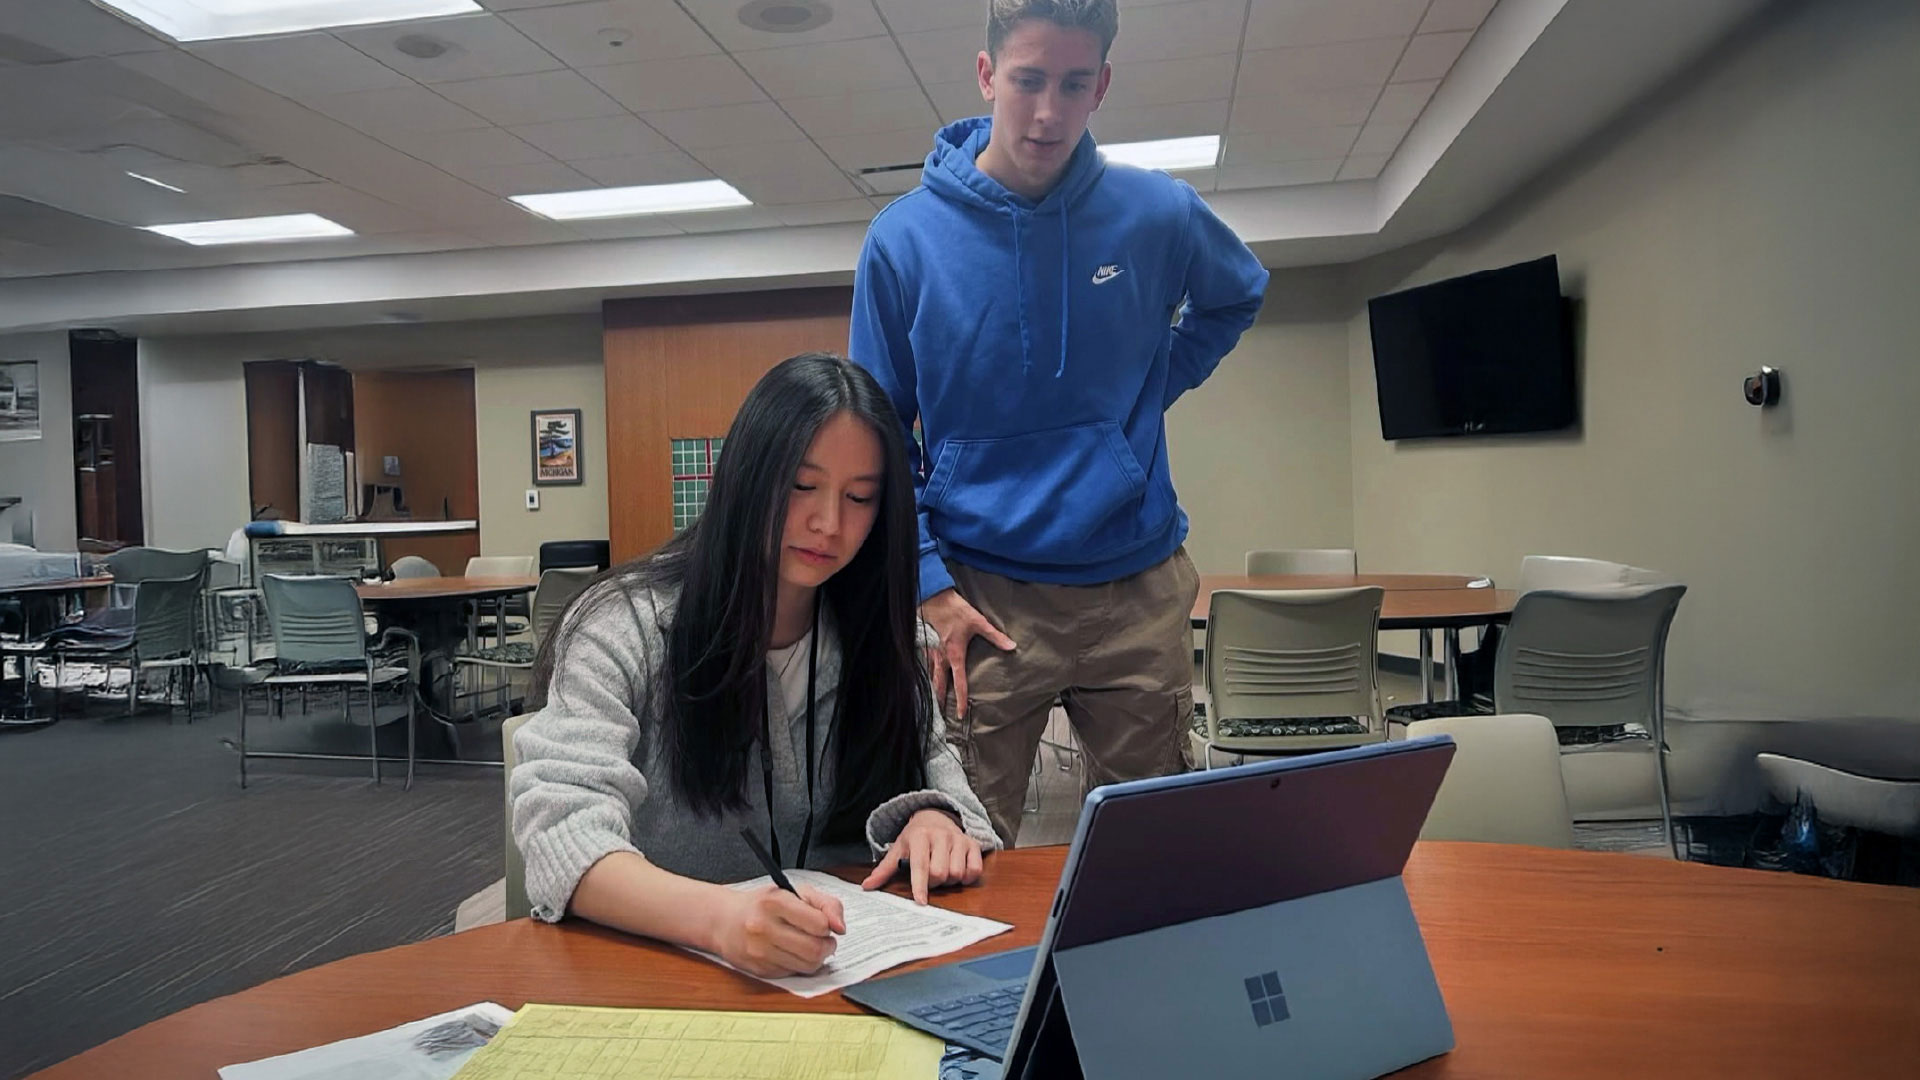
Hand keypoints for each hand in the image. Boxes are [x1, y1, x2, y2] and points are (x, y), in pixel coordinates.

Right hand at [708, 883, 846, 977]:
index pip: (818, 923)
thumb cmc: (763, 905)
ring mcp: (759, 952)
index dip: (828, 925)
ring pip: (807, 966)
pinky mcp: (759, 970)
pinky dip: (799, 965)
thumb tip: (840, 927)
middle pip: (815, 949)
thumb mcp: (795, 892)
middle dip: (828, 946)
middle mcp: (763, 928)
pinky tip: (791, 953)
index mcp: (774, 902)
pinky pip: (794, 974)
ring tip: (809, 946)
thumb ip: (826, 904)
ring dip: (816, 958)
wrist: (724, 921)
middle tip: (824, 940)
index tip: (825, 924)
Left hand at [861, 808, 984, 904]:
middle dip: (934, 883)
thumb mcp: (898, 849)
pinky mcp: (973, 843)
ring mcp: (959, 839)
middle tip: (929, 878)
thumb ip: (884, 869)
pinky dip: (967, 877)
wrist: (935, 816)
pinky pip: (975, 870)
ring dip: (949, 881)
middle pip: (940, 873)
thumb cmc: (914, 837)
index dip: (920, 885)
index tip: (920, 902)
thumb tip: (867, 886)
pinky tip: (958, 873)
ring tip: (942, 873)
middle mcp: (941, 835)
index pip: (920, 865)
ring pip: (957, 873)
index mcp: (919, 836)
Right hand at [921, 588, 1014, 718]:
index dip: (961, 700)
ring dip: (933, 689)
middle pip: (940, 684)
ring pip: (931, 676)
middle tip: (941, 715)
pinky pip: (927, 664)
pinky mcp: (927, 644)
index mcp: (955, 655)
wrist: (934, 597)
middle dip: (940, 700)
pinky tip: (928, 677)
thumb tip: (1012, 646)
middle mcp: (941, 657)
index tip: (961, 714)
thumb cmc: (955, 610)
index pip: (959, 683)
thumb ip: (995, 636)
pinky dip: (928, 674)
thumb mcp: (978, 622)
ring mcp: (932, 652)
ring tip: (933, 701)